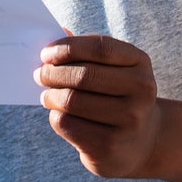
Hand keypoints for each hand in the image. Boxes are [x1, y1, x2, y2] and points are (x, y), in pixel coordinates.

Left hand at [36, 35, 163, 177]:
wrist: (140, 141)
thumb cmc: (116, 95)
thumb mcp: (112, 70)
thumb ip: (86, 52)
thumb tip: (56, 35)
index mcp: (140, 63)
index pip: (100, 48)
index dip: (68, 48)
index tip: (46, 54)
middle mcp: (141, 91)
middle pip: (84, 76)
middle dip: (53, 73)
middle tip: (39, 74)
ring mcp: (128, 120)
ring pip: (71, 101)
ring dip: (50, 96)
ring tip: (47, 95)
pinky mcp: (110, 145)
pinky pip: (67, 124)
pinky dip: (55, 115)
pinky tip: (59, 114)